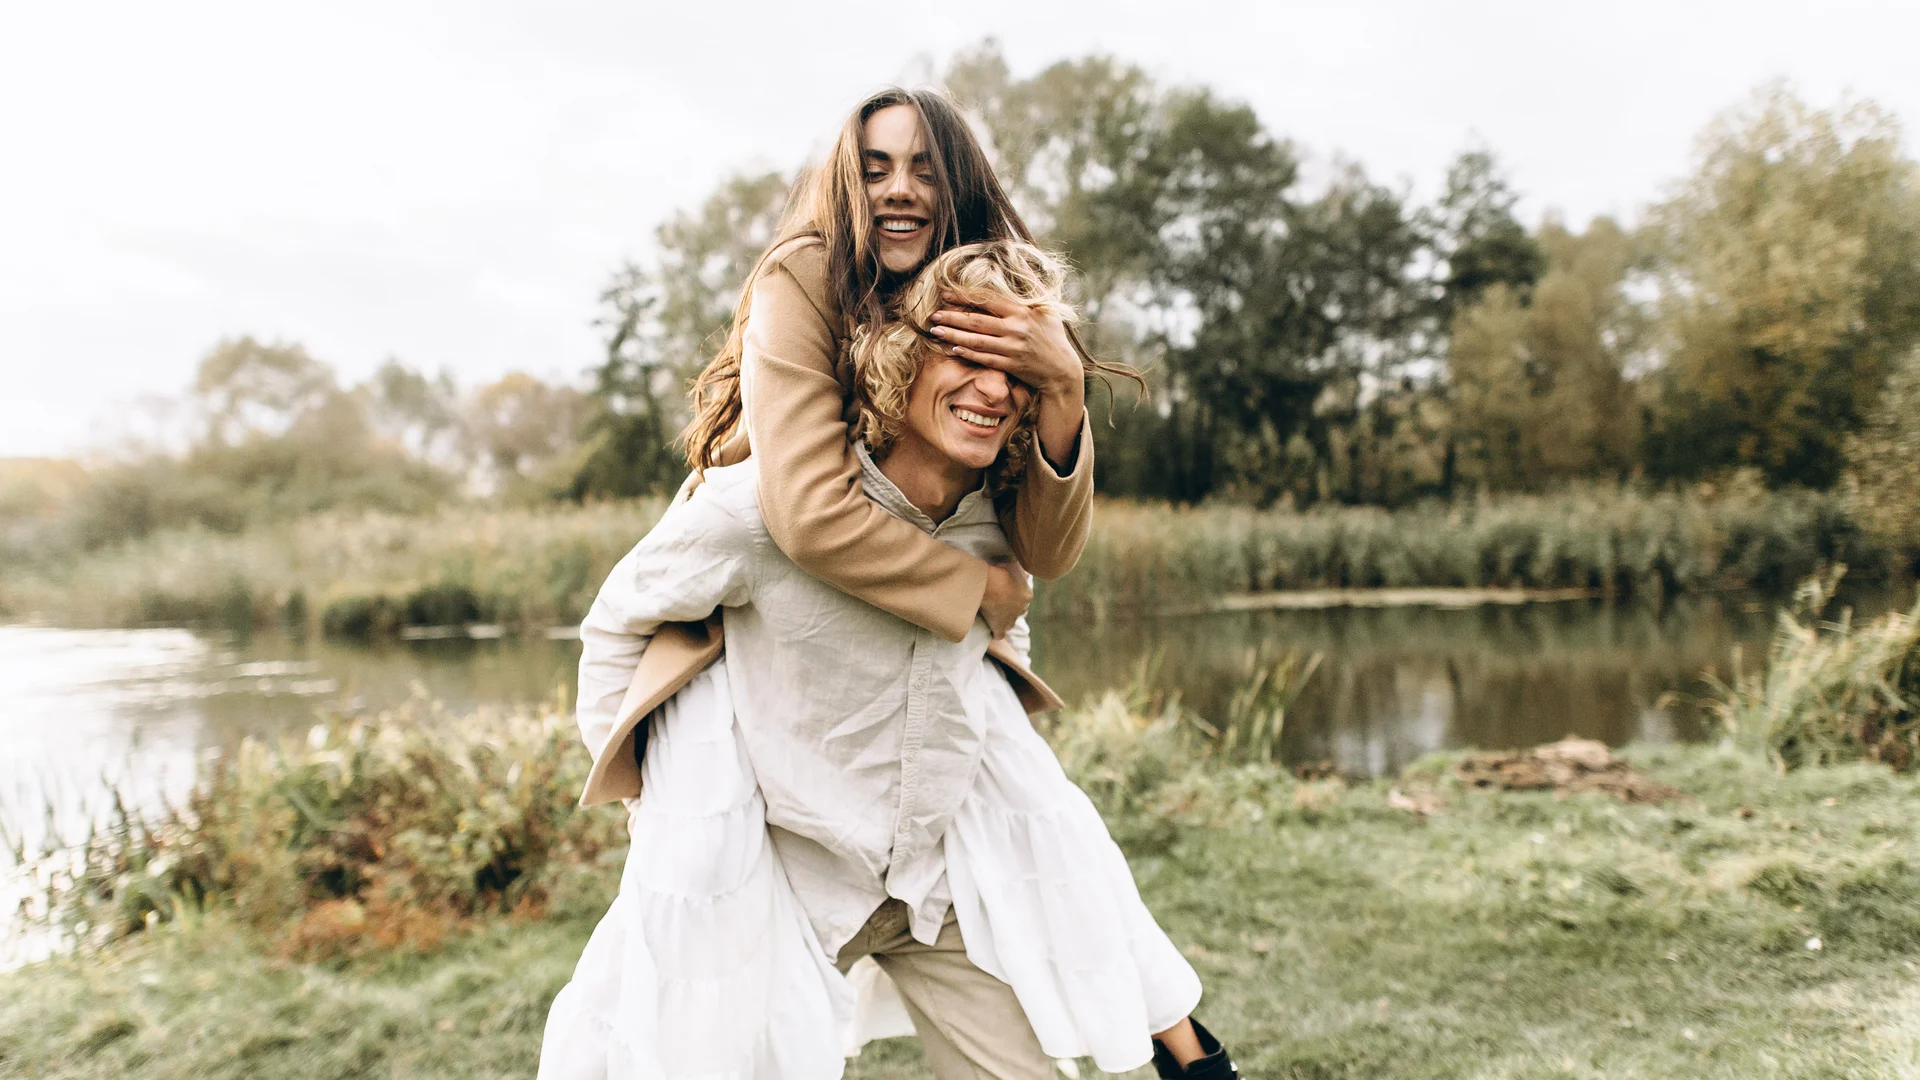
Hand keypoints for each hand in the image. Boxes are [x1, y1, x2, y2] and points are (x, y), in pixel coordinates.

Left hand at [930, 296, 1085, 470]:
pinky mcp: (1010, 365)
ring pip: (976, 341)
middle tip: (934, 315)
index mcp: (1022, 311)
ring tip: (936, 331)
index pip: (987, 300)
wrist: (1061, 369)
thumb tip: (1019, 256)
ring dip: (954, 336)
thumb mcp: (1047, 307)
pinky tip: (953, 348)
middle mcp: (1016, 329)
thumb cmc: (1052, 335)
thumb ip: (1032, 283)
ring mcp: (1012, 348)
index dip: (964, 296)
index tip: (946, 294)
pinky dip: (968, 353)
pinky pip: (984, 358)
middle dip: (953, 317)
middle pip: (977, 321)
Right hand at [979, 561, 1031, 638]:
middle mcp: (1022, 608)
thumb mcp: (1015, 566)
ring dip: (1004, 620)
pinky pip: (1000, 634)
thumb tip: (1026, 574)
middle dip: (1011, 608)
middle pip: (1018, 611)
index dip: (1014, 595)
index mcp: (1027, 594)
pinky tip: (991, 631)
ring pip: (1010, 623)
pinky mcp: (1000, 627)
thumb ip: (1021, 572)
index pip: (1024, 598)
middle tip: (999, 602)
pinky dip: (996, 633)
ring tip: (994, 615)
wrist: (991, 584)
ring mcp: (1011, 619)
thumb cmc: (1002, 572)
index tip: (1005, 592)